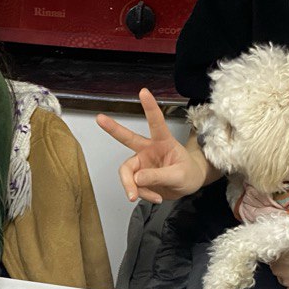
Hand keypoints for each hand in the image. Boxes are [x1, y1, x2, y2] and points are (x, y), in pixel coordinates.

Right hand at [96, 89, 206, 203]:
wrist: (188, 186)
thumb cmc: (188, 174)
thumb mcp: (179, 176)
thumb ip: (159, 176)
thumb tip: (136, 179)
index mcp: (163, 142)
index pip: (156, 122)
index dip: (150, 107)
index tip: (143, 92)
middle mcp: (148, 149)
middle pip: (127, 138)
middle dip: (113, 128)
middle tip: (100, 118)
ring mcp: (142, 163)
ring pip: (127, 173)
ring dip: (133, 187)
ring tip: (148, 196)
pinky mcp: (138, 177)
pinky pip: (133, 187)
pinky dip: (142, 194)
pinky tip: (155, 196)